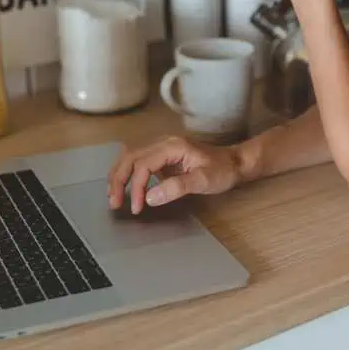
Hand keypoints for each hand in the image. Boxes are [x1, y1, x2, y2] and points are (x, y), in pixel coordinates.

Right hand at [107, 136, 243, 213]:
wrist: (234, 162)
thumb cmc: (222, 171)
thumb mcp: (203, 180)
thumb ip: (176, 188)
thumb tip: (149, 197)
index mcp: (172, 146)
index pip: (143, 164)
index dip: (135, 186)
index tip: (137, 207)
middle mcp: (163, 142)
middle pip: (130, 156)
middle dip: (118, 179)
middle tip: (114, 203)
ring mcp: (162, 147)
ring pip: (130, 156)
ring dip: (119, 174)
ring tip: (113, 196)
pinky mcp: (162, 155)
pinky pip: (138, 160)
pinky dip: (127, 172)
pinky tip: (124, 186)